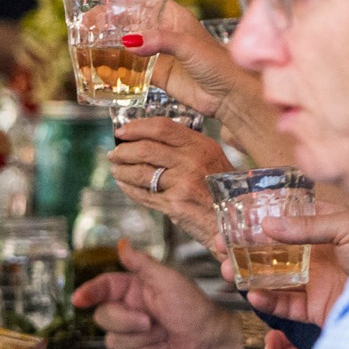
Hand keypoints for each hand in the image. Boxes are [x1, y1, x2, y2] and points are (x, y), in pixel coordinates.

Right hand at [72, 239, 242, 348]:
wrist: (212, 345)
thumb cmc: (197, 311)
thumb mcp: (169, 281)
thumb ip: (142, 263)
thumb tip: (121, 243)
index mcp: (135, 290)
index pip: (103, 287)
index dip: (89, 292)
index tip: (80, 299)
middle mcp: (131, 311)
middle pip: (104, 318)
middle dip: (127, 322)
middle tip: (151, 321)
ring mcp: (134, 336)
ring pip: (114, 341)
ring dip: (143, 341)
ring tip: (165, 336)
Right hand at [97, 0, 250, 121]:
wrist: (231, 95)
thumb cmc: (219, 64)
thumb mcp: (189, 46)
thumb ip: (159, 40)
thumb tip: (128, 41)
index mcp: (174, 17)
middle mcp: (164, 32)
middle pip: (129, 19)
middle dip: (107, 19)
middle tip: (85, 23)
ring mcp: (160, 54)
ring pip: (127, 43)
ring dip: (108, 42)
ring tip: (87, 43)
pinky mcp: (158, 75)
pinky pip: (131, 68)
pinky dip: (116, 68)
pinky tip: (102, 69)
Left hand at [108, 118, 232, 245]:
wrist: (235, 220)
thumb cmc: (222, 189)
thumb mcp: (210, 159)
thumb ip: (183, 147)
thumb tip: (145, 138)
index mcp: (201, 146)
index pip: (161, 127)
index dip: (136, 127)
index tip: (121, 132)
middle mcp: (192, 162)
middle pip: (144, 149)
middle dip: (122, 151)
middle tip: (113, 153)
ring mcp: (183, 183)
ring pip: (139, 172)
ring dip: (121, 170)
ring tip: (115, 170)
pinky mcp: (174, 204)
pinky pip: (143, 194)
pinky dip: (128, 189)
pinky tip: (124, 185)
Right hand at [224, 204, 348, 327]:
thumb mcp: (347, 228)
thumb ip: (307, 226)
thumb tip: (269, 224)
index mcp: (323, 227)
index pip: (284, 216)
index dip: (257, 216)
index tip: (233, 217)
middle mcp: (315, 253)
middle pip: (270, 248)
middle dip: (242, 248)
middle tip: (221, 246)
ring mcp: (314, 280)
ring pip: (270, 276)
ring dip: (246, 274)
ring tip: (228, 271)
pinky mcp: (315, 306)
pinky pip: (284, 304)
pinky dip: (266, 300)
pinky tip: (254, 294)